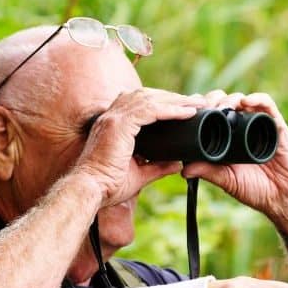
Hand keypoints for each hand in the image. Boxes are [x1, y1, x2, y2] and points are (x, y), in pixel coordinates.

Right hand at [72, 88, 205, 208]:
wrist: (91, 191)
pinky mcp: (120, 124)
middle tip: (195, 102)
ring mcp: (114, 118)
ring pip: (150, 99)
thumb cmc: (108, 186)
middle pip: (146, 96)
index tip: (183, 108)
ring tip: (196, 104)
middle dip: (172, 97)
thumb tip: (177, 164)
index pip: (140, 105)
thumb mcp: (139, 174)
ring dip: (175, 100)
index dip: (162, 103)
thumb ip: (157, 167)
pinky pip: (150, 110)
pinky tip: (186, 113)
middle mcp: (112, 117)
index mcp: (113, 125)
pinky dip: (170, 109)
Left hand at [181, 91, 287, 230]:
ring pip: (243, 99)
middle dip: (213, 100)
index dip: (201, 109)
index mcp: (228, 138)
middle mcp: (242, 128)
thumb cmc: (256, 190)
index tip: (189, 111)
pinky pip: (267, 105)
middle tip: (205, 108)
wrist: (283, 197)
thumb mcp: (227, 180)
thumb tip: (183, 170)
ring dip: (230, 98)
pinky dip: (257, 98)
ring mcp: (259, 124)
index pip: (212, 115)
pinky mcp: (276, 124)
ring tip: (222, 106)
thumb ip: (208, 172)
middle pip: (225, 102)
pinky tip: (246, 101)